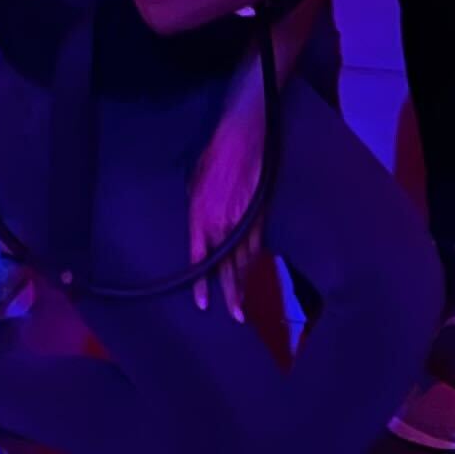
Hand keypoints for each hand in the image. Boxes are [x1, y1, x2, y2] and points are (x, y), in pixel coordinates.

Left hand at [189, 59, 270, 317]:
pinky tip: (252, 273)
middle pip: (225, 266)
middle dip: (229, 291)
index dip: (201, 283)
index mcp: (199, 216)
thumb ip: (197, 212)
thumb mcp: (193, 185)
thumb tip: (201, 231)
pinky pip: (256, 245)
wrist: (241, 138)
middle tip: (234, 315)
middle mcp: (221, 223)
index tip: (202, 303)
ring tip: (242, 303)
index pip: (199, 258)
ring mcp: (243, 221)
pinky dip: (254, 261)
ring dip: (242, 281)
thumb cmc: (212, 157)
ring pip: (243, 259)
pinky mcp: (260, 215)